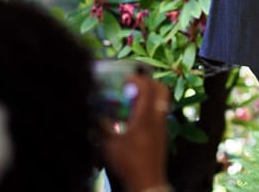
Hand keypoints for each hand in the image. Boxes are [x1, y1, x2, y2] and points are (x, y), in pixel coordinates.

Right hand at [101, 74, 170, 191]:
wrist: (147, 182)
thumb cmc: (128, 163)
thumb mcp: (109, 145)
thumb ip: (102, 126)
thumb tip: (94, 112)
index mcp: (145, 117)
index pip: (147, 88)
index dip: (137, 79)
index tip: (125, 78)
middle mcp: (158, 117)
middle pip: (161, 89)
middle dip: (148, 82)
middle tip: (133, 84)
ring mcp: (163, 125)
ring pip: (162, 99)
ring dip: (150, 93)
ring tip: (134, 98)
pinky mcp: (164, 133)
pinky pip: (161, 110)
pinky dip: (151, 106)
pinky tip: (137, 115)